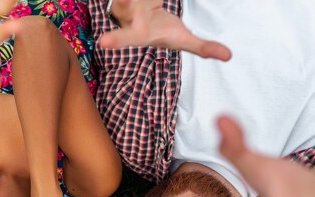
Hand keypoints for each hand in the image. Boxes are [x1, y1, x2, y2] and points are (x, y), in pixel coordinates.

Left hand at [99, 0, 231, 60]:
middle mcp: (125, 16)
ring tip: (144, 4)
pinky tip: (153, 1)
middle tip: (111, 24)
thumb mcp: (182, 39)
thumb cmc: (162, 30)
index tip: (103, 43)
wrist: (148, 16)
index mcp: (138, 33)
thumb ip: (202, 48)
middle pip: (124, 6)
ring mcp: (122, 3)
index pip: (126, 37)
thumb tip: (229, 56)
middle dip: (127, 4)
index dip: (116, 39)